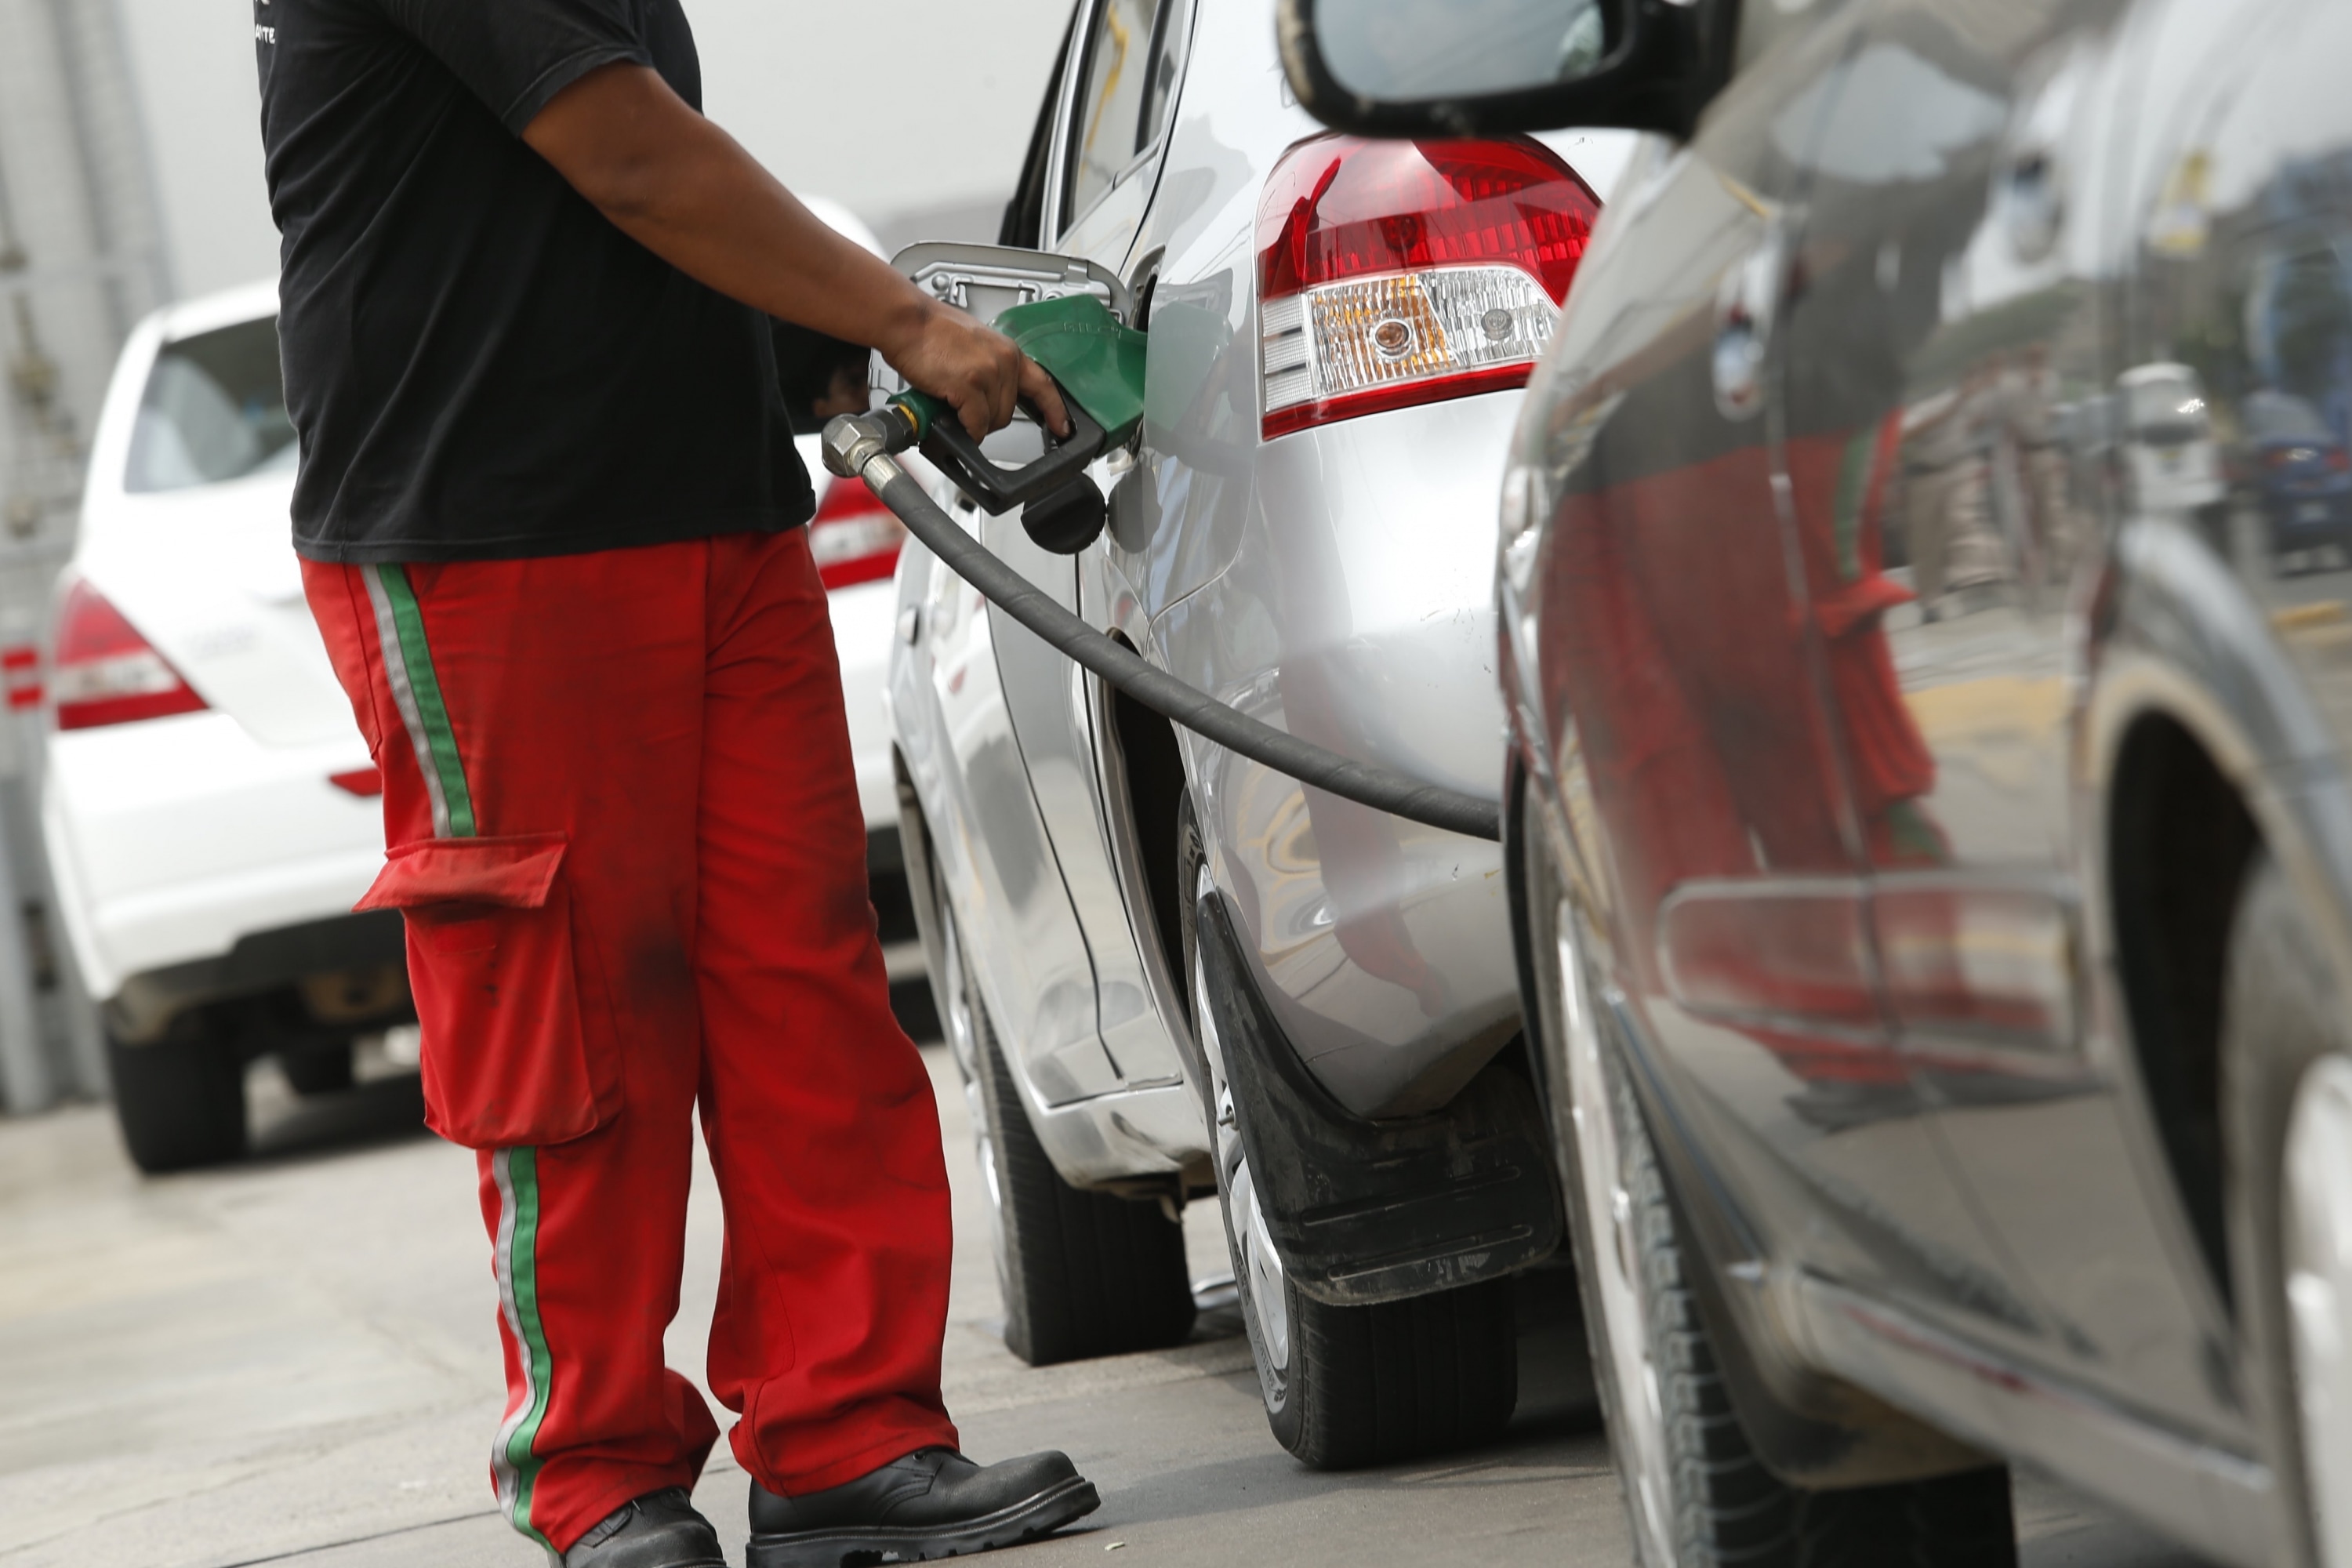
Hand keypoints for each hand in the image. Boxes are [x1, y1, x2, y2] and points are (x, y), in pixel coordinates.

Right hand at [883, 304, 1070, 442]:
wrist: (906, 321)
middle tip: (966, 409)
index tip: (1062, 427)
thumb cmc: (930, 331)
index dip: (1055, 410)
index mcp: (1008, 350)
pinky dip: (965, 429)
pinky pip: (975, 424)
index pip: (1043, 384)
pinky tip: (951, 418)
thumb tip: (990, 396)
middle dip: (989, 418)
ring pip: (993, 420)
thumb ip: (990, 367)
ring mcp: (988, 373)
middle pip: (1010, 412)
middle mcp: (1004, 360)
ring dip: (974, 423)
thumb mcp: (975, 345)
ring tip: (953, 406)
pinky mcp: (969, 385)